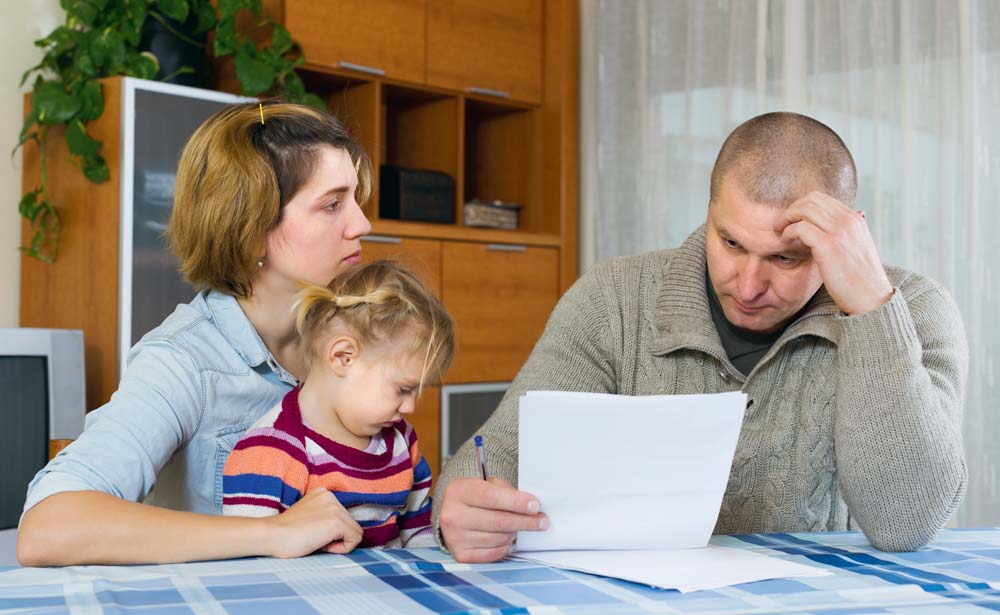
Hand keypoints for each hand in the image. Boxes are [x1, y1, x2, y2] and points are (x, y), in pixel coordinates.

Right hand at [264, 487, 362, 557]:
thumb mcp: (309, 515)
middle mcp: (332, 496)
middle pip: (350, 524)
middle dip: (336, 536)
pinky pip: (354, 540)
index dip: (331, 531)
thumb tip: (344, 531)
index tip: (312, 533)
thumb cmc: (285, 532)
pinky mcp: (337, 522)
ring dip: (338, 542)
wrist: (272, 535)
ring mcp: (335, 508)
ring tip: (316, 540)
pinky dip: (341, 548)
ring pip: (355, 532)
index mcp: (323, 493)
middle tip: (313, 538)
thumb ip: (325, 516)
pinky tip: (321, 545)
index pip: (343, 516)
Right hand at [439, 477, 547, 562]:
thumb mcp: (487, 485)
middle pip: (498, 521)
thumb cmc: (475, 497)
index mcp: (459, 491)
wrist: (452, 513)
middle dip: (525, 521)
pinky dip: (505, 547)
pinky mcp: (461, 555)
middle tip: (542, 521)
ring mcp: (454, 537)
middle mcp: (453, 515)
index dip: (516, 502)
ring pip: (498, 538)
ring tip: (519, 526)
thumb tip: (532, 507)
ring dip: (514, 533)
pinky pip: (493, 553)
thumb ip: (507, 492)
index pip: (492, 497)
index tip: (535, 506)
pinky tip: (508, 539)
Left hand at [775, 191, 893, 314]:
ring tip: (781, 232)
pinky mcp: (829, 245)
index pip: (821, 198)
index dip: (801, 206)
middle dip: (792, 209)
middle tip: (781, 224)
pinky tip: (785, 242)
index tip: (792, 220)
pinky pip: (800, 227)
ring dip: (787, 219)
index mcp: (854, 218)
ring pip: (804, 209)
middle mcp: (848, 220)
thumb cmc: (860, 277)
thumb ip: (851, 231)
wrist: (871, 298)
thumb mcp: (858, 247)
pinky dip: (788, 232)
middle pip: (811, 199)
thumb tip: (858, 213)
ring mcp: (839, 231)